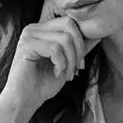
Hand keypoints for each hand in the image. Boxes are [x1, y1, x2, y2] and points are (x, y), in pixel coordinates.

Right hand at [0, 0, 100, 115]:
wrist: (25, 101)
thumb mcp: (68, 63)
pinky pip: (54, 49)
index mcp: (42, 29)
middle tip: (77, 69)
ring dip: (71, 60)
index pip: (70, 21)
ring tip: (67, 74)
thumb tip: (98, 34)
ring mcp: (28, 35)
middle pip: (69, 24)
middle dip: (79, 49)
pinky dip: (61, 64)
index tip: (80, 64)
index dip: (81, 41)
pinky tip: (56, 73)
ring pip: (64, 39)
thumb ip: (79, 48)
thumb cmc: (43, 84)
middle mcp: (34, 28)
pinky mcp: (26, 45)